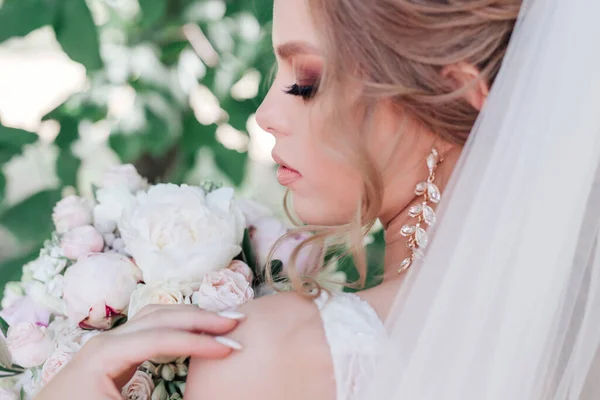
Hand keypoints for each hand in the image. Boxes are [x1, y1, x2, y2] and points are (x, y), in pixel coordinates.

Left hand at [35, 305, 244, 399]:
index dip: (199, 341)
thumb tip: (203, 392)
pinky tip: (196, 331)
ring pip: (158, 315)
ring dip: (192, 316)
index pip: (162, 338)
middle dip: (202, 317)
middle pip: (162, 316)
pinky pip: (151, 328)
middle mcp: (109, 339)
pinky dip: (179, 325)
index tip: (231, 349)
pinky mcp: (115, 352)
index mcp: (106, 353)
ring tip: (223, 321)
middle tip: (237, 321)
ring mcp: (111, 342)